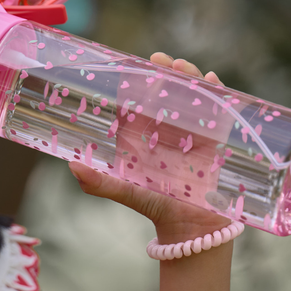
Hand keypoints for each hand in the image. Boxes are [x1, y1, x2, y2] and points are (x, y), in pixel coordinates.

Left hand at [68, 52, 231, 243]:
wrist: (192, 230)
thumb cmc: (156, 209)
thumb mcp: (127, 193)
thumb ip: (101, 183)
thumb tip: (73, 167)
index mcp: (141, 138)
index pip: (137, 104)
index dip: (136, 84)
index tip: (135, 67)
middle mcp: (164, 132)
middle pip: (165, 94)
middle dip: (164, 74)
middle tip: (160, 60)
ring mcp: (190, 134)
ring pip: (190, 98)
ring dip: (189, 79)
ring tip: (185, 68)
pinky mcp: (213, 141)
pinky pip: (216, 113)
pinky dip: (217, 95)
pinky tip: (215, 81)